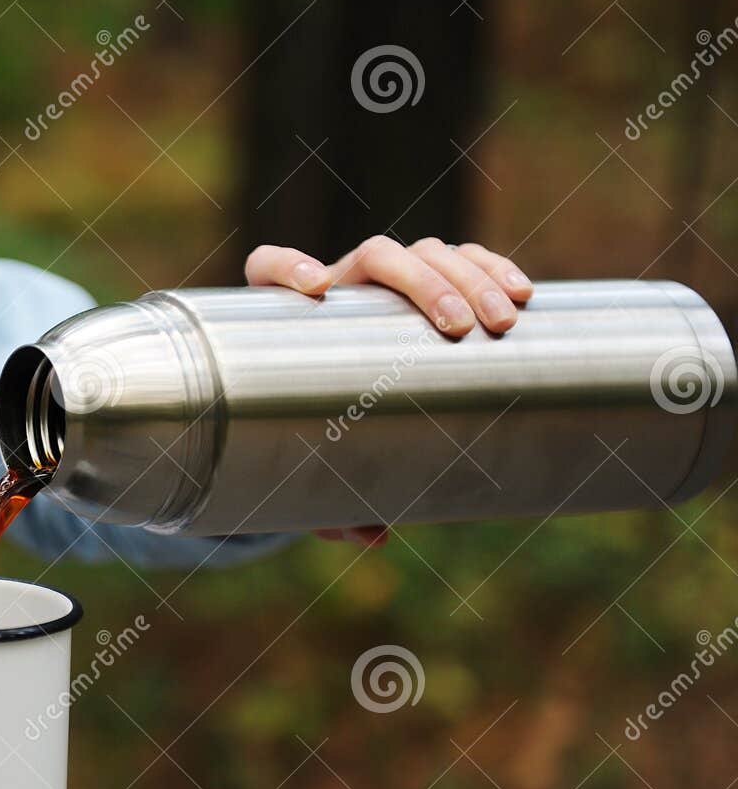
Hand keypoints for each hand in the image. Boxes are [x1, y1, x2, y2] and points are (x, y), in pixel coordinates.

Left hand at [245, 235, 533, 547]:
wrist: (335, 406)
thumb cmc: (321, 439)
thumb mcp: (323, 471)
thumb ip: (337, 501)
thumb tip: (374, 536)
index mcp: (289, 320)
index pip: (267, 267)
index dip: (285, 267)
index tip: (315, 288)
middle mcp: (337, 289)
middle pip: (374, 256)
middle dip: (422, 283)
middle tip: (459, 328)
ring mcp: (384, 281)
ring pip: (426, 252)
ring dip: (468, 277)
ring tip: (501, 321)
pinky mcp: (429, 282)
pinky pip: (462, 258)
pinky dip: (490, 268)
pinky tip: (521, 294)